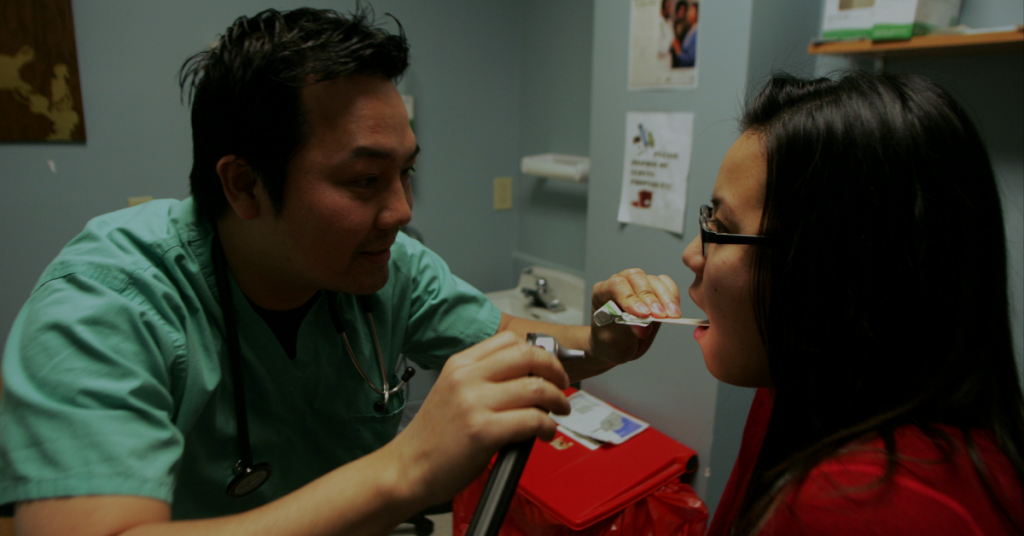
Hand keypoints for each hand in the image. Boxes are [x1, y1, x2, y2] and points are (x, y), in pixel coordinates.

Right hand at [390, 332, 570, 504]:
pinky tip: (546, 433)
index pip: (509, 341)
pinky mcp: (483, 431)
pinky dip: (548, 426)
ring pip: (536, 387)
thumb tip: (529, 378)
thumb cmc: (433, 437)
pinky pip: (533, 419)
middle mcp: (467, 377)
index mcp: (460, 364)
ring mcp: (475, 403)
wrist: (408, 468)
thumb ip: (484, 379)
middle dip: (555, 370)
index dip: (538, 352)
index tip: (548, 367)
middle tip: (562, 386)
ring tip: (559, 412)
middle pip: (528, 356)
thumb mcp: (452, 392)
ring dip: (558, 400)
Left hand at [589, 268, 679, 368]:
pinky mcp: (654, 291)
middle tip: (659, 315)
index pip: (616, 285)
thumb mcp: (615, 340)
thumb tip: (646, 325)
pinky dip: (672, 296)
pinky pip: (666, 285)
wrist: (617, 346)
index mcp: (602, 291)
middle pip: (637, 278)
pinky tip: (674, 310)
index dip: (630, 297)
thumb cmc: (611, 341)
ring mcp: (638, 286)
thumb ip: (629, 329)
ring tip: (671, 315)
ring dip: (665, 298)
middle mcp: (621, 284)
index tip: (642, 313)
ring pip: (654, 281)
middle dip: (650, 297)